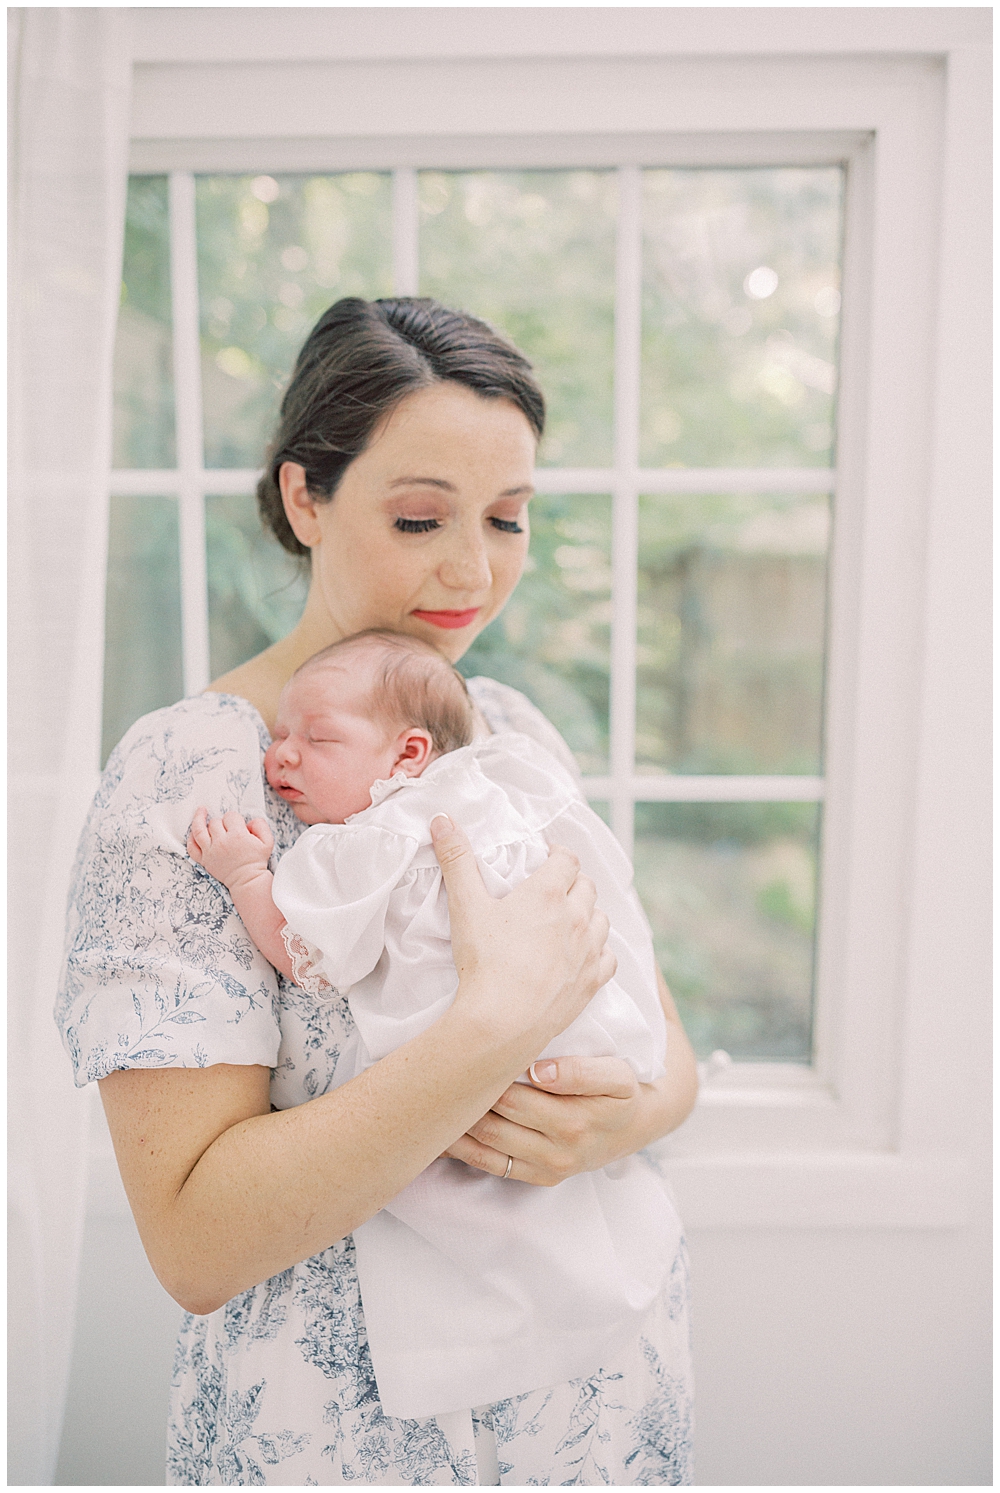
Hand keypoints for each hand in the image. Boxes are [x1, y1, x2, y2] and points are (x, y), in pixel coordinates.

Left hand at [187, 807, 273, 890]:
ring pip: (199, 830)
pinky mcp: (204, 860)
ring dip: (199, 819)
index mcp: (237, 836)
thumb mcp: (268, 842)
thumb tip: (249, 820)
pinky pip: (192, 847)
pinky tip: (193, 832)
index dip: (235, 818)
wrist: (247, 880)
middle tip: (228, 829)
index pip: (231, 816)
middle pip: (216, 822)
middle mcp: (222, 842)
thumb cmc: (256, 861)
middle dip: (222, 822)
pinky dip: (190, 839)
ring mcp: (211, 851)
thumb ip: (261, 825)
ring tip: (201, 811)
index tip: (238, 824)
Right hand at [430, 814, 615, 1056]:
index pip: (567, 859)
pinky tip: (586, 954)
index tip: (547, 857)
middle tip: (554, 889)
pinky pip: (608, 957)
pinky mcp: (592, 981)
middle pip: (587, 886)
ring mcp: (587, 950)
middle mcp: (576, 917)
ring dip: (588, 914)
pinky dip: (599, 951)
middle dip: (573, 882)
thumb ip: (456, 860)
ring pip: (601, 919)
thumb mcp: (465, 906)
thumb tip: (442, 819)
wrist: (502, 1022)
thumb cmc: (484, 962)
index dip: (558, 854)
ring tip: (570, 919)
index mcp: (549, 893)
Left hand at [443, 1056, 648, 1184]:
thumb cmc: (621, 1092)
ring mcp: (545, 1168)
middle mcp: (558, 1150)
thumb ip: (581, 1071)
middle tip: (433, 1069)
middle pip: (493, 1120)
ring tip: (429, 1096)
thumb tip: (538, 1070)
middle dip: (463, 1096)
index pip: (512, 1097)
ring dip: (455, 1123)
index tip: (459, 1055)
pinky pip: (490, 1165)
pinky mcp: (537, 1178)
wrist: (636, 1127)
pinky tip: (439, 1129)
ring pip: (485, 1144)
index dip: (482, 1076)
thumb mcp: (617, 1075)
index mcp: (575, 1121)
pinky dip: (460, 1148)